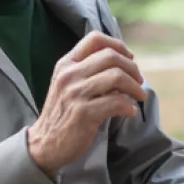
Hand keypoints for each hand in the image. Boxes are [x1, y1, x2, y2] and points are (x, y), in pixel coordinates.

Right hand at [26, 32, 145, 174]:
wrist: (44, 143)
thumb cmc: (63, 112)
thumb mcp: (67, 84)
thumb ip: (87, 70)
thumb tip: (123, 61)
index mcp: (66, 64)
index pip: (95, 39)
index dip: (118, 45)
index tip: (130, 59)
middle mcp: (69, 75)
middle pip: (111, 56)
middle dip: (132, 68)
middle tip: (139, 81)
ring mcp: (75, 94)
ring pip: (117, 77)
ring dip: (135, 87)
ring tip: (139, 96)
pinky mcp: (83, 113)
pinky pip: (116, 102)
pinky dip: (129, 106)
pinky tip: (130, 111)